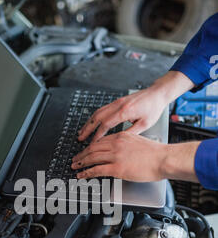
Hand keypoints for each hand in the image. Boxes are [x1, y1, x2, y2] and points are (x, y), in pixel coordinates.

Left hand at [72, 132, 199, 182]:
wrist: (164, 158)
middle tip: (75, 159)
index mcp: (121, 136)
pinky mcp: (117, 168)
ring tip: (75, 167)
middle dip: (81, 154)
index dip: (89, 147)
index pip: (100, 141)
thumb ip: (127, 145)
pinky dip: (86, 173)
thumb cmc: (157, 153)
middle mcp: (116, 144)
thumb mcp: (139, 142)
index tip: (85, 151)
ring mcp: (116, 156)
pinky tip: (82, 175)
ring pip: (92, 158)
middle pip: (92, 148)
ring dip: (81, 163)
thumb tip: (121, 152)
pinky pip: (96, 170)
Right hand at [78, 71, 195, 142]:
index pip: (106, 124)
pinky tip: (92, 124)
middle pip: (97, 117)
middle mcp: (118, 105)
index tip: (92, 143)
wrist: (157, 94)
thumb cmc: (153, 108)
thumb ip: (130, 133)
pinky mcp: (117, 101)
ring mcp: (116, 102)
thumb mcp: (145, 124)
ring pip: (97, 112)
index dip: (97, 135)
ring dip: (89, 123)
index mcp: (125, 111)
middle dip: (87, 128)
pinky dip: (95, 118)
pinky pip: (102, 110)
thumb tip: (118, 141)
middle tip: (80, 138)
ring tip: (82, 132)